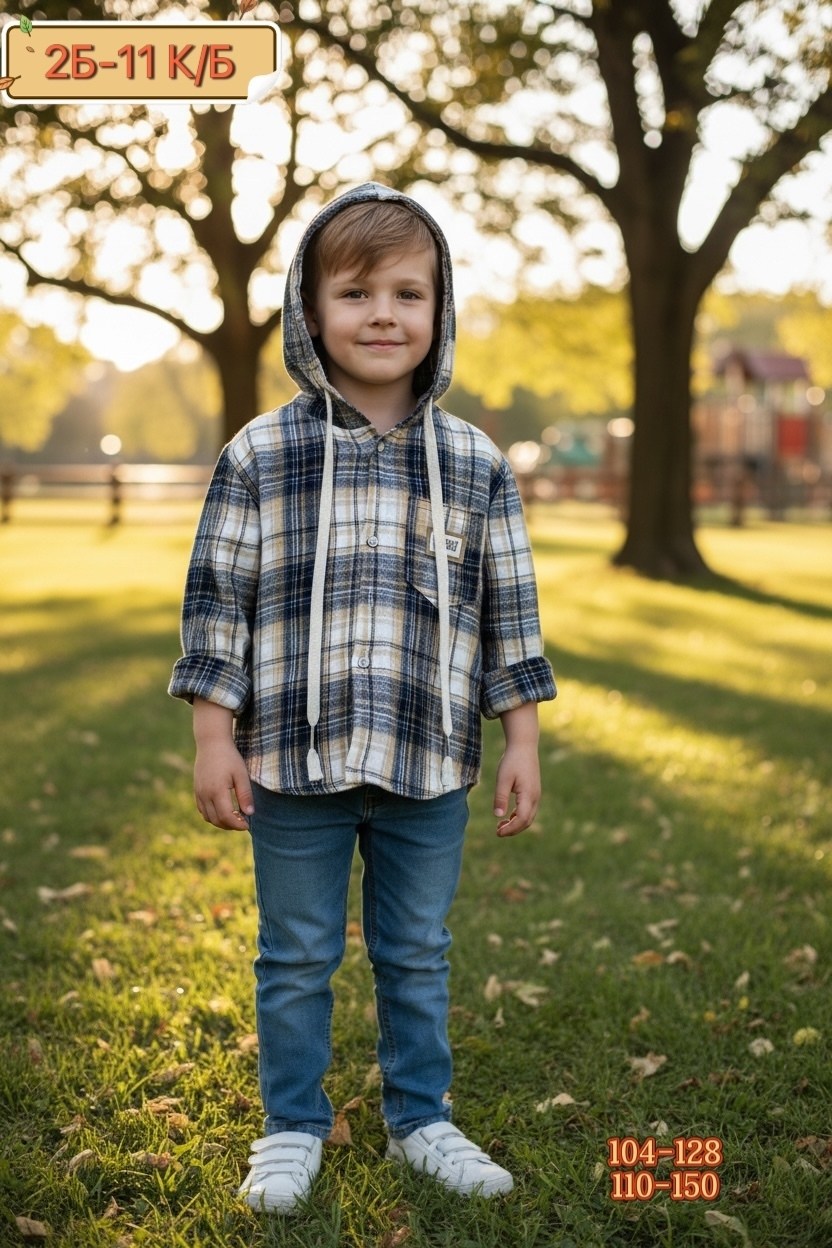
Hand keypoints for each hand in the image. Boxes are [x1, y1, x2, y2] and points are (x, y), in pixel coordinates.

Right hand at [192, 698, 253, 829]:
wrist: (211, 743)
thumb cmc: (229, 757)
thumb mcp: (241, 774)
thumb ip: (245, 795)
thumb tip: (250, 813)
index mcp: (217, 790)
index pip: (227, 816)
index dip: (238, 824)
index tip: (248, 825)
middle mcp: (205, 794)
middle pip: (217, 820)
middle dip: (231, 826)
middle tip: (243, 823)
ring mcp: (199, 793)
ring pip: (208, 817)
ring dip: (221, 822)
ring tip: (234, 818)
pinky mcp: (196, 790)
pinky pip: (202, 810)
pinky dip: (212, 816)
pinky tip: (223, 811)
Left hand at [492, 744, 540, 836]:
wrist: (524, 747)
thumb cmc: (512, 761)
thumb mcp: (503, 779)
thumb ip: (500, 797)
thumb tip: (498, 816)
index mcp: (528, 795)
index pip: (521, 819)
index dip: (510, 829)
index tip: (497, 832)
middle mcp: (535, 797)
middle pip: (526, 821)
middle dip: (513, 830)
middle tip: (497, 832)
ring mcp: (536, 795)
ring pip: (528, 817)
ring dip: (516, 824)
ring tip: (500, 826)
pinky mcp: (533, 792)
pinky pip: (528, 810)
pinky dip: (518, 817)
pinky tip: (507, 815)